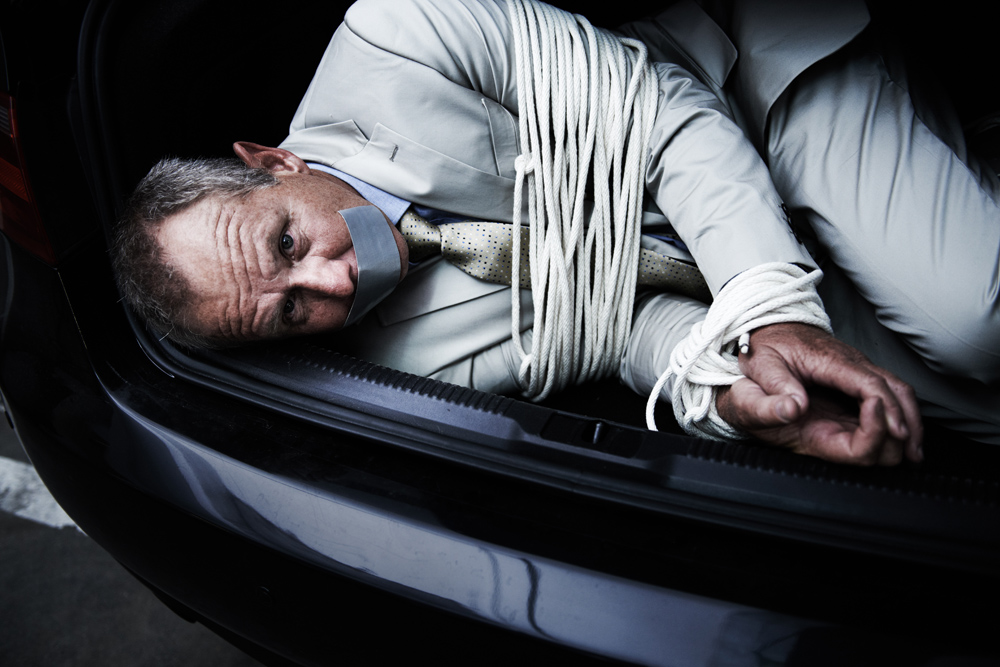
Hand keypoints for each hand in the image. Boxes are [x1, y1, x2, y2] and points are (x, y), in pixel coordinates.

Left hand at [715, 322, 922, 464]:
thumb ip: (775, 387)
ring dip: (910, 418)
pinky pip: (888, 392)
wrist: (770, 327)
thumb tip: (794, 407)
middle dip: (907, 419)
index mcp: (829, 360)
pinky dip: (900, 412)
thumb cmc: (767, 346)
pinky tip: (903, 433)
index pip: (868, 384)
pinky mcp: (857, 375)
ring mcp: (858, 367)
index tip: (895, 432)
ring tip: (914, 451)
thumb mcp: (761, 364)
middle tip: (911, 451)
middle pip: (894, 388)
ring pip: (897, 390)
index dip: (885, 409)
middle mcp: (851, 362)